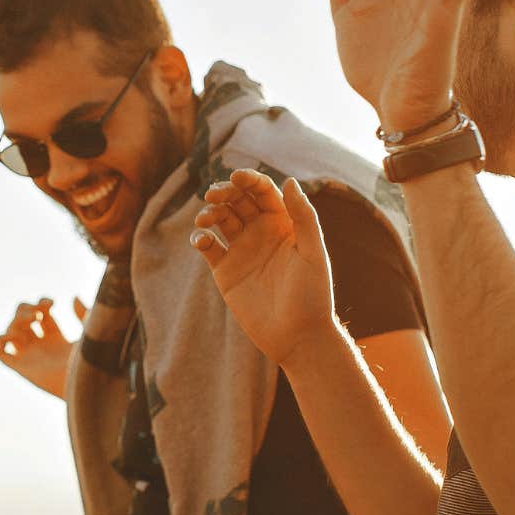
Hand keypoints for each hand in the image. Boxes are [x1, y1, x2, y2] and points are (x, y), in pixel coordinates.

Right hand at [0, 296, 85, 398]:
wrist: (85, 384)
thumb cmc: (91, 362)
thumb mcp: (89, 332)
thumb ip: (83, 314)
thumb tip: (73, 297)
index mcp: (56, 339)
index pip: (41, 315)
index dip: (42, 304)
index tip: (51, 303)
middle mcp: (40, 347)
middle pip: (22, 320)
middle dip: (26, 309)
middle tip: (38, 311)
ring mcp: (29, 357)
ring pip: (10, 332)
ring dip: (17, 320)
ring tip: (33, 320)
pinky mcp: (21, 368)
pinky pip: (0, 353)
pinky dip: (1, 340)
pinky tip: (18, 335)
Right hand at [191, 172, 338, 368]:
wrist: (297, 337)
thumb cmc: (312, 295)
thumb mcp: (313, 253)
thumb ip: (304, 217)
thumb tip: (290, 181)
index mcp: (284, 224)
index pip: (263, 192)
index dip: (249, 180)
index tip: (237, 177)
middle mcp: (261, 233)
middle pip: (238, 200)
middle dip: (224, 192)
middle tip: (214, 194)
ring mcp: (242, 251)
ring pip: (220, 219)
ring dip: (210, 212)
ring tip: (205, 218)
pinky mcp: (225, 271)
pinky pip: (208, 247)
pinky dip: (200, 238)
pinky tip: (202, 240)